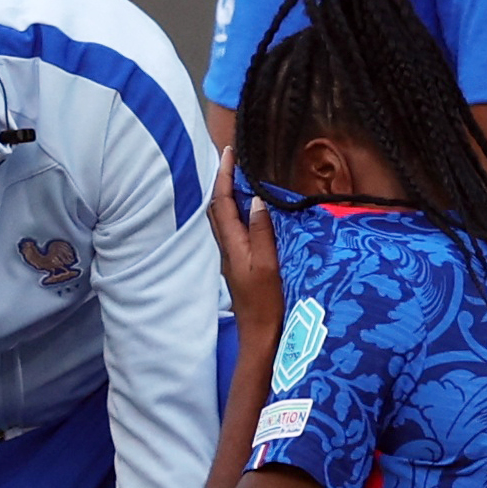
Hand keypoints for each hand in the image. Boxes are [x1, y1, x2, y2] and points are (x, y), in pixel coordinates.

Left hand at [207, 158, 287, 329]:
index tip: (229, 151)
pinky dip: (238, 211)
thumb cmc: (267, 304)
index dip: (224, 175)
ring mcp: (233, 257)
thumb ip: (261, 232)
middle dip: (223, 180)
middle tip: (234, 158)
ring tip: (241, 176)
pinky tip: (251, 211)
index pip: (222, 202)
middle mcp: (228, 248)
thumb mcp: (268, 266)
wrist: (261, 336)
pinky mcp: (241, 265)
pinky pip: (234, 229)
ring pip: (224, 218)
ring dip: (229, 194)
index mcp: (233, 245)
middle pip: (218, 207)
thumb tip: (255, 200)